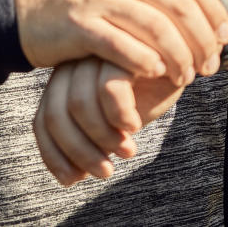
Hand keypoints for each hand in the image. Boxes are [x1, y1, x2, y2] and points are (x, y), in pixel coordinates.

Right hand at [14, 0, 227, 82]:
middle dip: (201, 40)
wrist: (22, 12)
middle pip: (178, 6)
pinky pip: (122, 45)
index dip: (212, 11)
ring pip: (156, 28)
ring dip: (178, 57)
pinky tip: (156, 75)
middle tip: (209, 67)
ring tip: (186, 78)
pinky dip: (145, 61)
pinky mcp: (80, 24)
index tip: (223, 39)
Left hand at [33, 58, 185, 185]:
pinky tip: (134, 125)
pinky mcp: (122, 46)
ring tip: (127, 151)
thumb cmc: (148, 90)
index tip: (73, 180)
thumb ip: (90, 138)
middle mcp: (74, 62)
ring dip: (103, 138)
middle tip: (105, 171)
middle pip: (56, 114)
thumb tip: (70, 177)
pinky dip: (120, 115)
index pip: (43, 120)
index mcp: (65, 78)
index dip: (53, 154)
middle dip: (79, 152)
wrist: (184, 59)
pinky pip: (109, 87)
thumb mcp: (115, 119)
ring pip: (79, 104)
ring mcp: (96, 52)